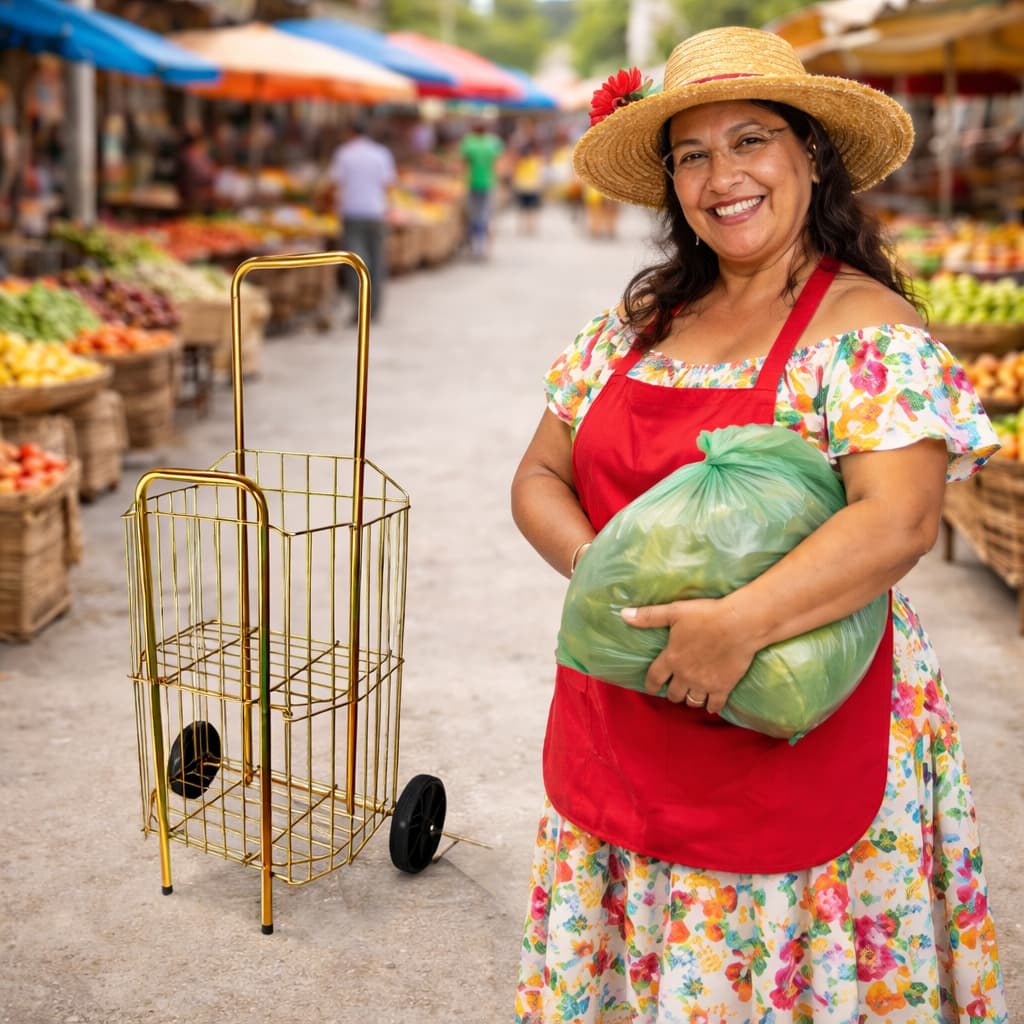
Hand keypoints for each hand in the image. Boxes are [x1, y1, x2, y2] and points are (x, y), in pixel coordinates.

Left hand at [620, 597, 757, 713]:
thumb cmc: (706, 615)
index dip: (651, 685)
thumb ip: (648, 616)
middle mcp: (685, 675)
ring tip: (691, 695)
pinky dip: (712, 707)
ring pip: (692, 701)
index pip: (655, 678)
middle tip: (674, 689)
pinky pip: (715, 705)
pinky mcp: (723, 687)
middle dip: (672, 693)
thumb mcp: (674, 612)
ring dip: (690, 699)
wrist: (739, 624)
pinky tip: (711, 705)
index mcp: (671, 658)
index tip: (652, 689)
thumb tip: (623, 614)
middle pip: (674, 694)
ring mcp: (704, 683)